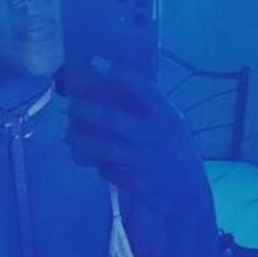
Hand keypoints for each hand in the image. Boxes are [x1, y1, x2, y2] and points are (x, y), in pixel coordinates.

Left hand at [65, 58, 210, 217]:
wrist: (191, 195)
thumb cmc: (178, 153)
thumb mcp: (174, 127)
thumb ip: (152, 112)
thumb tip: (118, 89)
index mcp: (169, 118)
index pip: (144, 89)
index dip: (119, 73)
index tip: (95, 61)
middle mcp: (156, 137)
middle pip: (111, 119)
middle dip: (85, 110)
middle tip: (67, 106)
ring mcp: (145, 161)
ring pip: (102, 148)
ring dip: (81, 142)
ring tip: (67, 137)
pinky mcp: (136, 183)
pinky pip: (108, 171)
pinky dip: (100, 167)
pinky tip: (96, 164)